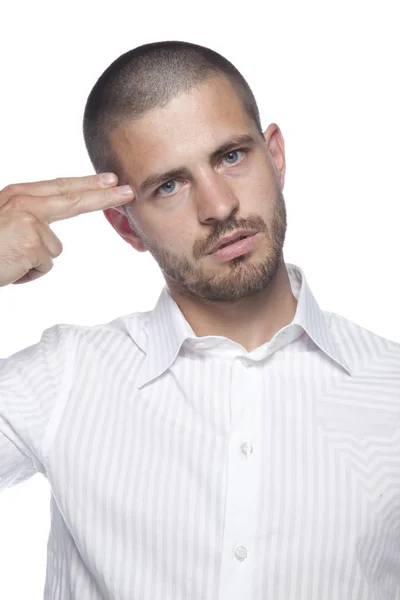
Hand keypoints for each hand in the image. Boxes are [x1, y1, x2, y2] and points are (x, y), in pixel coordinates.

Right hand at [0, 174, 133, 285]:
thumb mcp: (2, 221)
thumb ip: (27, 219)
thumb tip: (50, 234)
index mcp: (17, 195)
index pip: (59, 187)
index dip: (86, 184)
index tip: (109, 180)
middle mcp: (24, 202)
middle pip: (73, 199)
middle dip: (103, 196)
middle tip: (127, 191)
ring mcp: (30, 221)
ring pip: (53, 250)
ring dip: (34, 262)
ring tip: (8, 260)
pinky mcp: (33, 243)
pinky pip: (43, 267)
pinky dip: (28, 274)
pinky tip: (10, 268)